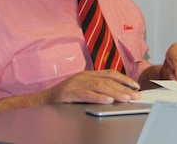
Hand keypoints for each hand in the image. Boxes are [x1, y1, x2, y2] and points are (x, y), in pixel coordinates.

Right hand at [0, 70, 139, 111]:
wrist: (40, 101)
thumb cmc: (63, 97)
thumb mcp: (82, 89)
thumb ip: (97, 89)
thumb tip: (117, 95)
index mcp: (88, 74)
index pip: (111, 74)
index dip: (125, 79)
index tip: (136, 86)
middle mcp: (83, 76)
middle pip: (108, 80)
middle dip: (124, 88)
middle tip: (136, 95)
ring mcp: (75, 84)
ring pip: (100, 86)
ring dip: (115, 93)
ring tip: (126, 98)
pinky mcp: (68, 93)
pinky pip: (86, 94)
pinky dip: (98, 97)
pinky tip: (108, 101)